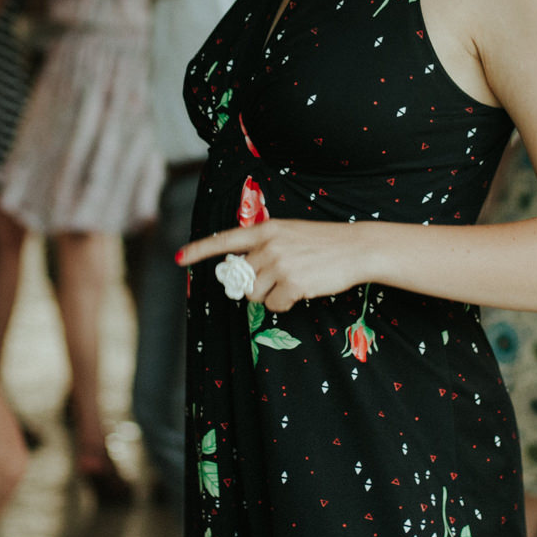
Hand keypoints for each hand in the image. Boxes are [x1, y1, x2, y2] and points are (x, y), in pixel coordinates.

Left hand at [176, 218, 368, 312]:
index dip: (200, 250)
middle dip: (254, 287)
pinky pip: (274, 306)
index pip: (225, 240)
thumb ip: (265, 246)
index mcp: (265, 230)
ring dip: (270, 296)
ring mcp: (280, 263)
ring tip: (292, 283)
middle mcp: (268, 245)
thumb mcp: (290, 234)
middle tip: (277, 280)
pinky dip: (285, 305)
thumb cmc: (324, 243)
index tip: (179, 258)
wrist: (357, 248)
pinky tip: (301, 291)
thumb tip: (242, 274)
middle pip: (241, 279)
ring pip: (255, 295)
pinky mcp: (292, 282)